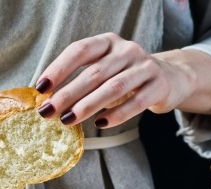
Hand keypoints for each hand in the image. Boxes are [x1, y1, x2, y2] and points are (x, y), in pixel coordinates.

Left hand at [35, 33, 210, 127]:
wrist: (169, 78)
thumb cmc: (125, 77)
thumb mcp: (104, 69)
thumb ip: (80, 79)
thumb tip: (48, 100)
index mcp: (108, 42)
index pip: (80, 50)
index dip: (59, 68)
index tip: (41, 87)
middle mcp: (127, 50)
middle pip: (93, 73)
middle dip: (67, 94)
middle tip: (48, 111)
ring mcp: (145, 67)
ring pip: (113, 87)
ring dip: (87, 105)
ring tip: (68, 120)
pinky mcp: (159, 86)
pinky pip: (136, 102)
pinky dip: (116, 115)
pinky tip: (99, 124)